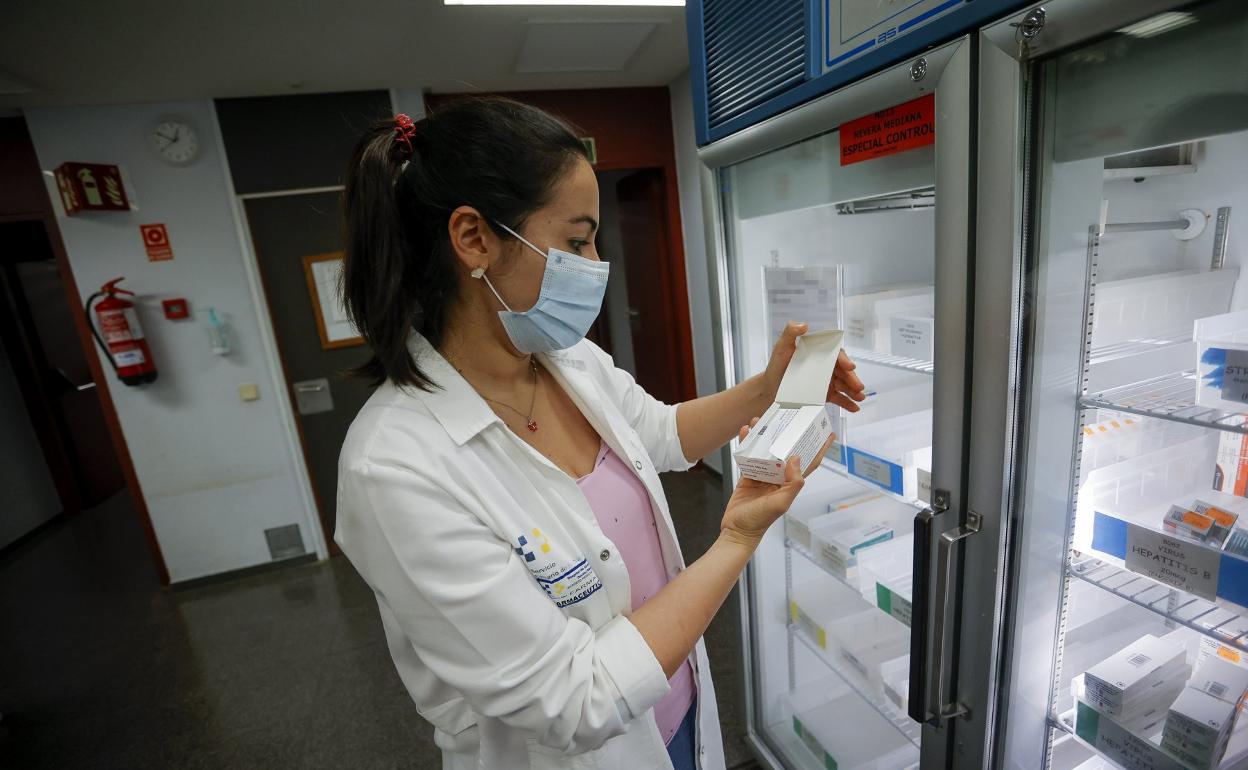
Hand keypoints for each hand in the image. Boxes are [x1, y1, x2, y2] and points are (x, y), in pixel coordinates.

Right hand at [720, 419, 837, 546]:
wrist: (736, 530)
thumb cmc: (759, 521)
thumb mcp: (781, 503)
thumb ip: (793, 483)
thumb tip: (796, 459)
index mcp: (790, 483)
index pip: (809, 463)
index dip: (820, 449)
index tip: (828, 434)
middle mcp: (779, 477)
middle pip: (786, 450)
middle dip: (788, 434)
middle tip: (790, 416)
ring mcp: (763, 475)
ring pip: (767, 449)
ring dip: (765, 435)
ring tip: (762, 419)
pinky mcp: (748, 475)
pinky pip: (749, 455)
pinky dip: (748, 442)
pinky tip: (746, 432)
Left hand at [764, 321, 866, 412]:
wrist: (771, 387)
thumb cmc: (777, 364)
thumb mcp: (781, 347)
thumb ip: (790, 332)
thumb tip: (804, 325)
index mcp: (820, 352)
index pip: (835, 354)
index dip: (844, 360)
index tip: (849, 366)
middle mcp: (826, 366)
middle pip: (843, 371)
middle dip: (852, 378)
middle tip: (858, 386)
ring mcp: (827, 381)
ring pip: (844, 385)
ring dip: (853, 391)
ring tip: (860, 398)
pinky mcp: (825, 394)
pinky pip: (839, 398)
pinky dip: (847, 403)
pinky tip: (855, 408)